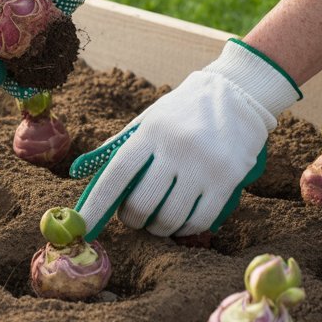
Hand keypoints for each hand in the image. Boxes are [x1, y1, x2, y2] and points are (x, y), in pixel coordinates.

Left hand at [72, 40, 301, 238]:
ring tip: (159, 218)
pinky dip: (186, 228)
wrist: (239, 93)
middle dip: (132, 218)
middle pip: (142, 203)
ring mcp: (205, 165)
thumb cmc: (184, 111)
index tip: (85, 226)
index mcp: (151, 131)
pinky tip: (182, 221)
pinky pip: (200, 220)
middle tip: (135, 215)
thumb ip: (120, 146)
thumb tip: (82, 173)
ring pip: (171, 218)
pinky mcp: (229, 179)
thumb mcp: (150, 119)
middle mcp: (177, 147)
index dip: (97, 204)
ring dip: (159, 227)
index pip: (117, 173)